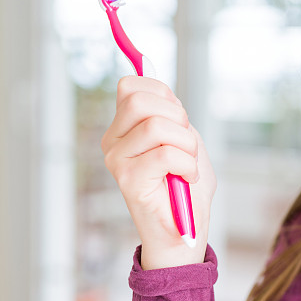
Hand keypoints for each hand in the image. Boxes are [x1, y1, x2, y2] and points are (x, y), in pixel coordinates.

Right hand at [101, 76, 216, 268]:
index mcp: (124, 127)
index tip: (179, 118)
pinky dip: (188, 165)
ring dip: (187, 144)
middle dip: (177, 117)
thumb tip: (149, 71)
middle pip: (140, 100)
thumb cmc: (186, 184)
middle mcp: (113, 141)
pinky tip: (186, 178)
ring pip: (156, 126)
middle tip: (186, 143)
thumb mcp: (184, 136)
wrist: (185, 230)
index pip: (131, 85)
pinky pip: (165, 155)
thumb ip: (170, 109)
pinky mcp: (128, 180)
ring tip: (187, 164)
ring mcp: (117, 160)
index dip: (163, 93)